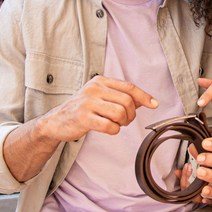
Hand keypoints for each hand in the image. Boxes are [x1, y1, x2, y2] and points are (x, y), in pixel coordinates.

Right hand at [39, 75, 157, 141]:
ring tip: (115, 124)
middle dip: (131, 114)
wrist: (57, 121)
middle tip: (125, 120)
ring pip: (120, 113)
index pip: (129, 87)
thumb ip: (122, 97)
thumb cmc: (83, 109)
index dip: (144, 96)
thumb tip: (146, 100)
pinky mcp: (83, 118)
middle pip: (127, 101)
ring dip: (122, 123)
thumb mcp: (101, 97)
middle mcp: (94, 88)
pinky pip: (109, 126)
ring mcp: (87, 103)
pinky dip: (114, 130)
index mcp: (100, 81)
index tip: (154, 104)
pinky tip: (108, 129)